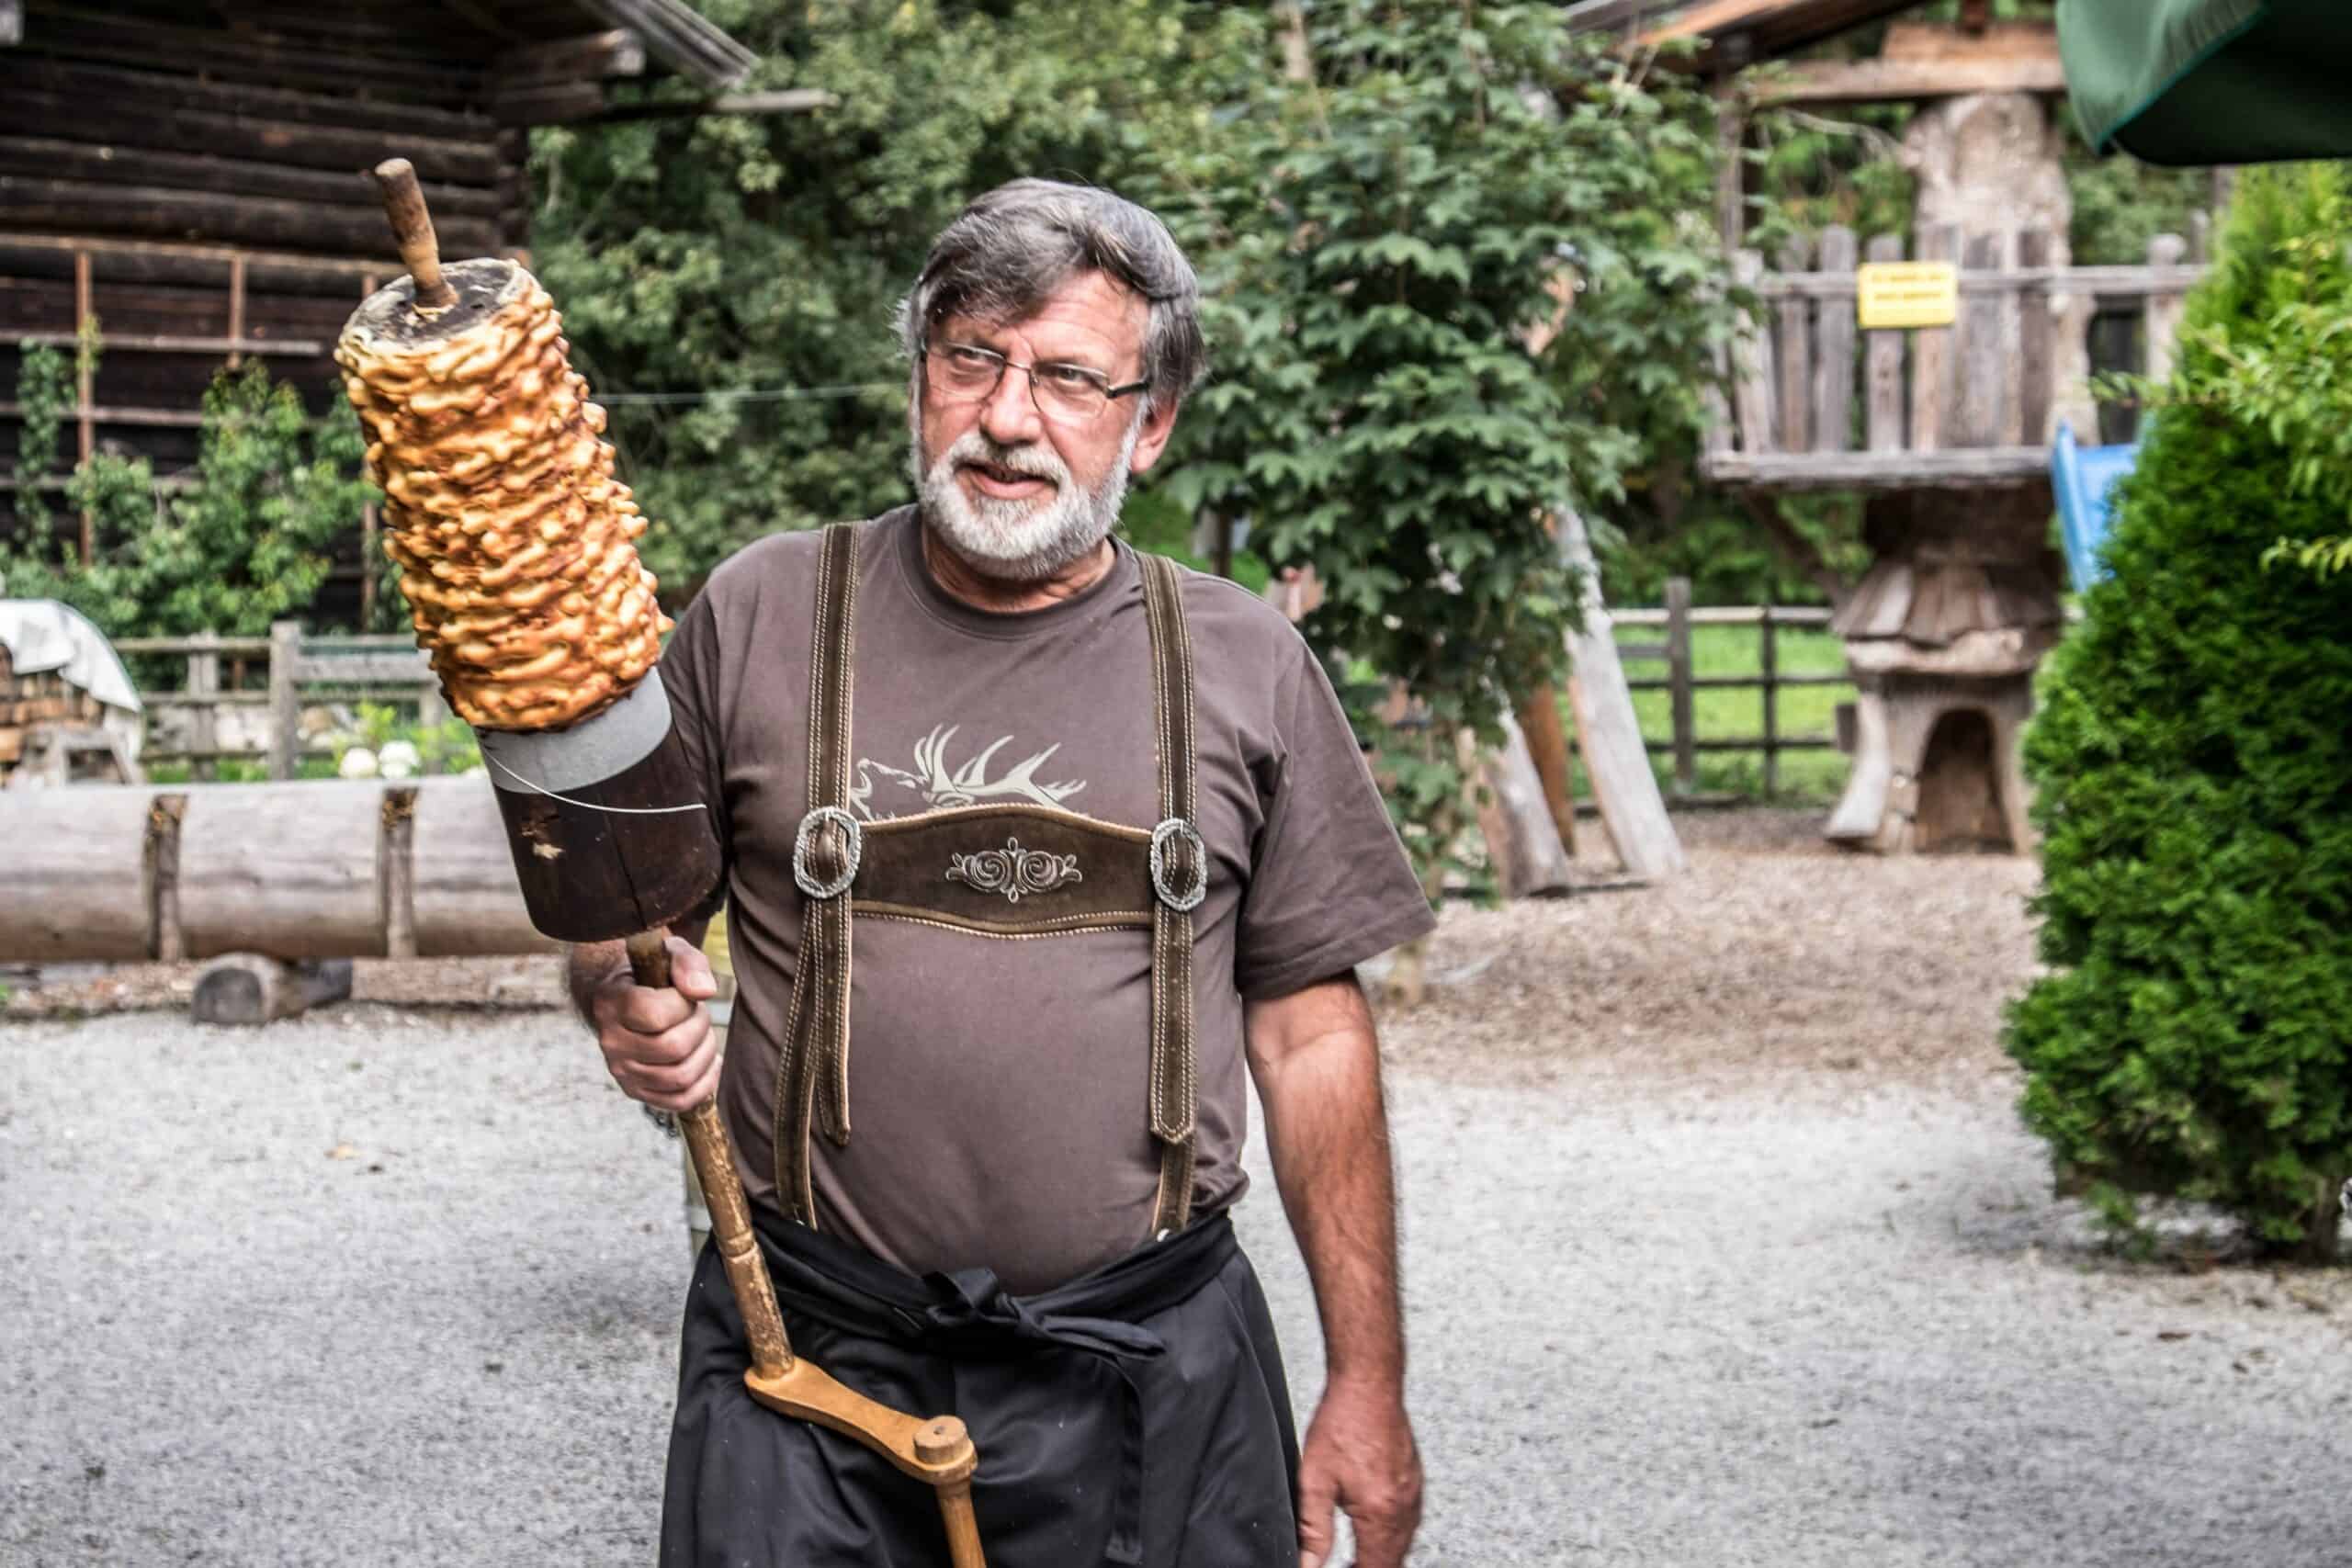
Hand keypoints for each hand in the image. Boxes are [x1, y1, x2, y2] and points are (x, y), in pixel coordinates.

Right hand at [585, 937, 719, 1112]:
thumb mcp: (669, 952)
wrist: (626, 996)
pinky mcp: (635, 1090)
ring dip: (705, 1055)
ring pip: (679, 1077)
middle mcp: (610, 1041)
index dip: (684, 1005)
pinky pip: (678, 1101)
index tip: (686, 994)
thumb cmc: (652, 972)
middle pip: (673, 1049)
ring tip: (702, 1035)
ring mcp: (621, 1070)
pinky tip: (708, 1062)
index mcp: (611, 1003)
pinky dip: (704, 1084)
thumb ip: (688, 963)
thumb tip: (704, 991)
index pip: (655, 1014)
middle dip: (700, 1029)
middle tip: (699, 1014)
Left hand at [1297, 1375, 1420, 1567]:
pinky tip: (1377, 1529)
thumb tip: (1309, 1562)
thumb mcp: (1315, 1480)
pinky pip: (1410, 1520)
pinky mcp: (1415, 1479)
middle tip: (1347, 1566)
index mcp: (1380, 1513)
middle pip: (1394, 1559)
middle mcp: (1404, 1507)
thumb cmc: (1342, 1423)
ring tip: (1359, 1558)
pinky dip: (1394, 1534)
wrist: (1369, 1384)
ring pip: (1404, 1542)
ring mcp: (1414, 1492)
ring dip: (1384, 1555)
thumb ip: (1314, 1529)